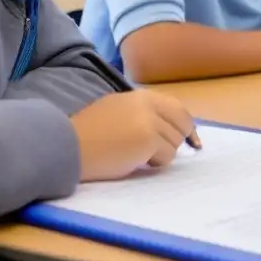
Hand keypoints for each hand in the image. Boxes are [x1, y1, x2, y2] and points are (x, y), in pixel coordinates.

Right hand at [71, 90, 197, 181]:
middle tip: (163, 152)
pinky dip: (155, 163)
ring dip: (161, 154)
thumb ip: (143, 113)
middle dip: (178, 140)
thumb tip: (169, 127)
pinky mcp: (148, 140)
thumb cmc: (88, 133)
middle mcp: (149, 104)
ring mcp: (150, 121)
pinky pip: (166, 157)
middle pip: (183, 123)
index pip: (177, 108)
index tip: (192, 140)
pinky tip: (135, 162)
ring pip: (175, 143)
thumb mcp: (117, 110)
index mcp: (141, 96)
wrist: (68, 146)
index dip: (186, 125)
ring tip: (136, 155)